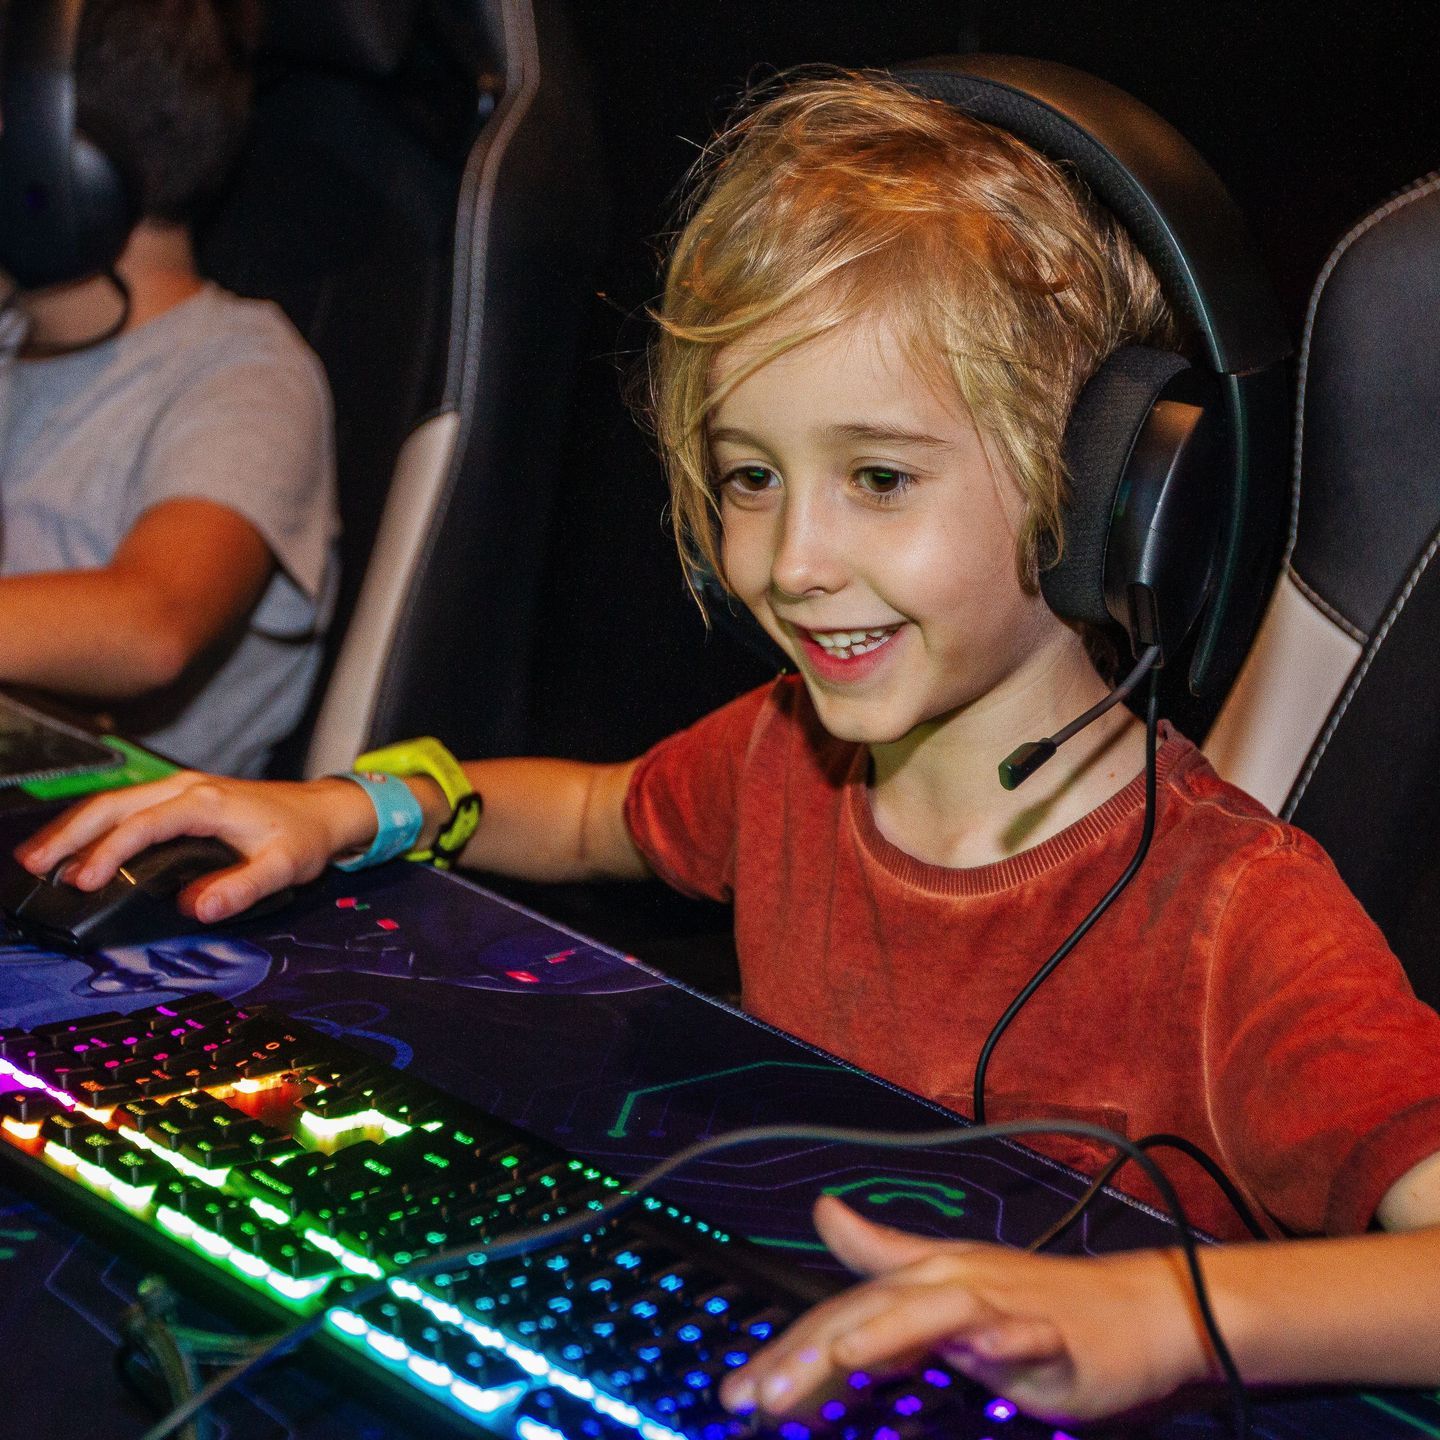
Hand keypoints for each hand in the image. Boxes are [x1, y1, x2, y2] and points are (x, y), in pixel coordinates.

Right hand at [15, 770, 377, 922]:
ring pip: (114, 801)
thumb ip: (242, 888)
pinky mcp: (179, 796)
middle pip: (115, 804)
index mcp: (207, 803)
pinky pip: (125, 805)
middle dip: (70, 835)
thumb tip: (195, 909)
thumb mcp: (283, 868)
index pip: (145, 824)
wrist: (321, 811)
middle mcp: (187, 788)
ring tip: (35, 858)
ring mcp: (180, 788)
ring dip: (73, 828)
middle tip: (34, 867)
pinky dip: (92, 823)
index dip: (109, 852)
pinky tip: (71, 845)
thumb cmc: (302, 838)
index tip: (82, 881)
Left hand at [720, 1195, 1207, 1424]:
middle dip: (811, 1352)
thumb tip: (825, 1213)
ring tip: (840, 1360)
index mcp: (923, 1282)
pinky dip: (1004, 1340)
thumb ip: (882, 1253)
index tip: (737, 1390)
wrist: (1138, 1308)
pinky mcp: (1057, 1335)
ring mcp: (1003, 1306)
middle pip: (870, 1313)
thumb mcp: (949, 1279)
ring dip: (886, 1334)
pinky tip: (986, 1351)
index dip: (788, 1350)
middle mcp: (952, 1283)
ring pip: (934, 1314)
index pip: (841, 1316)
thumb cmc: (1039, 1301)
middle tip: (758, 1395)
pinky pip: (1028, 1338)